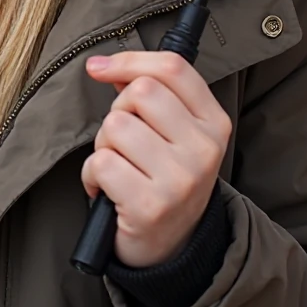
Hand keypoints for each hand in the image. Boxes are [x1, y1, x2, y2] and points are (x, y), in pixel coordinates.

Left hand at [80, 50, 231, 267]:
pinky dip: (92, 175)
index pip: (172, 68)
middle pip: (140, 92)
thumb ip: (148, 93)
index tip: (99, 67)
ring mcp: (179, 179)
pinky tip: (108, 189)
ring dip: (104, 145)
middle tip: (124, 141)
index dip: (129, 60)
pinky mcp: (150, 206)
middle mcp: (203, 149)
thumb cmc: (163, 176)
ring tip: (120, 166)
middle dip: (118, 110)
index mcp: (213, 123)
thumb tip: (103, 65)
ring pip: (116, 125)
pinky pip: (101, 163)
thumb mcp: (172, 132)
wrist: (171, 246)